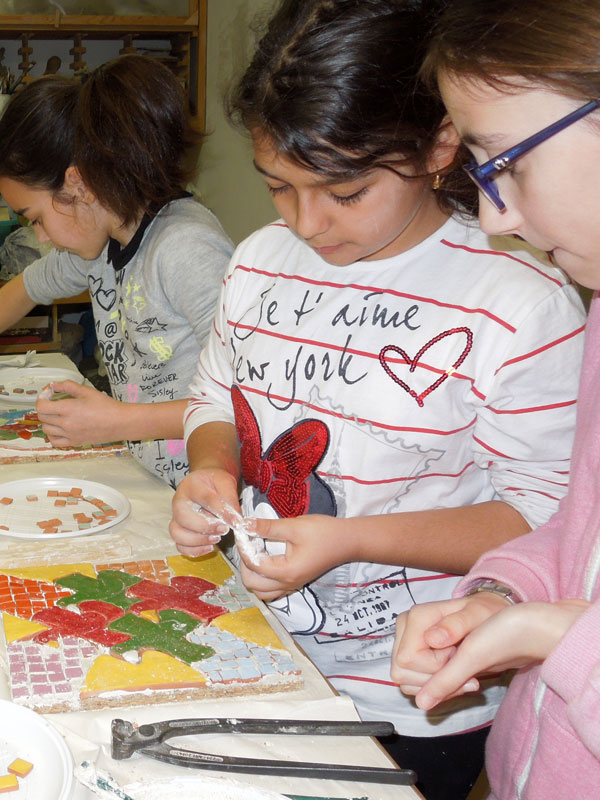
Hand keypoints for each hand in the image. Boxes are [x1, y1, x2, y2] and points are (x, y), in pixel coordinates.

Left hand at [35, 380, 122, 446]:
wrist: (120, 423)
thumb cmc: (106, 406)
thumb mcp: (87, 391)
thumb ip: (68, 386)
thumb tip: (54, 385)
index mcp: (68, 409)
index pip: (42, 406)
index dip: (42, 398)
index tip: (48, 395)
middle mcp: (66, 424)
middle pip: (42, 417)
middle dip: (45, 408)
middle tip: (53, 403)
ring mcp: (70, 435)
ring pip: (46, 430)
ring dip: (48, 421)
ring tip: (57, 416)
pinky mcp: (75, 442)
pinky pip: (55, 441)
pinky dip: (53, 435)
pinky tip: (59, 428)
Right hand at [169, 468, 240, 556]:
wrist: (206, 484)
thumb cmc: (215, 483)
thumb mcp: (226, 483)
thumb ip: (230, 499)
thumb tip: (236, 520)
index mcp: (191, 486)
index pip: (205, 498)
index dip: (221, 511)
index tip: (236, 521)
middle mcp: (179, 502)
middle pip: (183, 517)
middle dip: (205, 527)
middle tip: (224, 529)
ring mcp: (176, 517)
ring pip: (177, 534)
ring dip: (198, 540)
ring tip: (217, 539)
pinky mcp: (179, 531)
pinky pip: (180, 546)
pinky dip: (194, 550)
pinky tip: (210, 546)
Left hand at [238, 514, 347, 601]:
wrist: (348, 541)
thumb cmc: (324, 532)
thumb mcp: (294, 526)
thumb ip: (268, 527)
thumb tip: (245, 524)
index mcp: (286, 571)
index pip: (253, 565)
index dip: (244, 547)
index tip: (244, 531)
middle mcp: (287, 583)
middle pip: (252, 584)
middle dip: (245, 563)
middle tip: (250, 543)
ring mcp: (292, 585)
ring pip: (261, 591)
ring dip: (253, 574)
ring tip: (258, 552)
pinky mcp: (296, 582)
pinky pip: (272, 589)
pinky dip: (263, 578)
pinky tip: (267, 559)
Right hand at [392, 593, 507, 698]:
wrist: (487, 617)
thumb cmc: (482, 614)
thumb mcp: (477, 615)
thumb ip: (455, 626)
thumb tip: (431, 639)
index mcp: (416, 617)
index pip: (409, 658)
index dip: (436, 667)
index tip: (458, 655)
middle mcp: (404, 628)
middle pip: (402, 672)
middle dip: (435, 679)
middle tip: (462, 666)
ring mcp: (403, 643)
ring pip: (404, 681)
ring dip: (435, 687)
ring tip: (460, 672)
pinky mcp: (408, 656)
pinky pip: (410, 685)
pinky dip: (432, 689)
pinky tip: (452, 676)